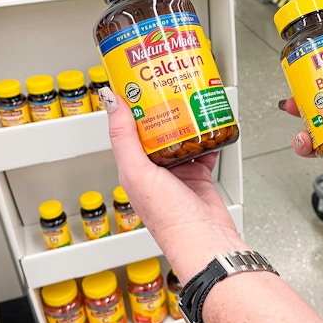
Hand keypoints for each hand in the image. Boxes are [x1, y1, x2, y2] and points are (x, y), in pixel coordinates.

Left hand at [100, 88, 248, 280]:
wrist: (205, 240)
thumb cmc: (169, 218)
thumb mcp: (138, 172)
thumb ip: (123, 137)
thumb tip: (111, 102)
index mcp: (133, 169)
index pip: (127, 130)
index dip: (130, 106)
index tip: (136, 82)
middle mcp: (154, 170)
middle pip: (156, 129)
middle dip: (161, 107)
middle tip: (167, 84)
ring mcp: (178, 172)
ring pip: (181, 136)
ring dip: (185, 118)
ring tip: (188, 98)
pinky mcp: (200, 175)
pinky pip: (204, 148)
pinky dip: (208, 135)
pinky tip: (211, 122)